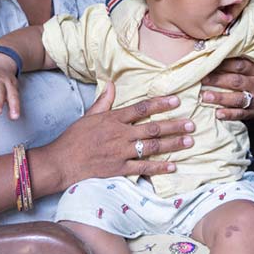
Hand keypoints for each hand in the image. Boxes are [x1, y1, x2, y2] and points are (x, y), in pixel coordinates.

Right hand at [43, 82, 194, 187]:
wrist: (61, 162)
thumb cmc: (74, 139)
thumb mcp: (88, 116)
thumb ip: (104, 101)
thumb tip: (111, 84)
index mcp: (113, 119)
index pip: (141, 108)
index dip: (161, 104)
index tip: (177, 101)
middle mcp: (119, 134)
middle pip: (152, 128)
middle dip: (174, 125)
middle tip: (192, 124)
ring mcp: (120, 152)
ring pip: (152, 147)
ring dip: (172, 144)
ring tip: (189, 141)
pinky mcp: (119, 169)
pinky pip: (143, 168)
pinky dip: (159, 167)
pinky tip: (173, 166)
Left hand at [200, 58, 253, 120]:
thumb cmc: (244, 78)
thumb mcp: (241, 68)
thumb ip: (228, 62)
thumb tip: (206, 54)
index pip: (239, 65)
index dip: (223, 65)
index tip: (207, 64)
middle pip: (237, 81)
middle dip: (218, 81)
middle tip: (203, 80)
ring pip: (238, 98)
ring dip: (221, 98)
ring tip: (205, 97)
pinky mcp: (252, 112)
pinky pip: (240, 114)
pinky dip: (228, 114)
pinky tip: (217, 114)